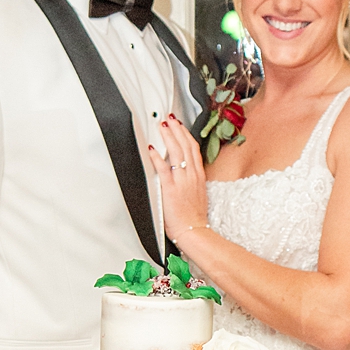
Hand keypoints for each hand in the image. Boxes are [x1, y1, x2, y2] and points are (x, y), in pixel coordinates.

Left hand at [144, 114, 210, 244]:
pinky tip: (151, 149)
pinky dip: (157, 157)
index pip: (193, 149)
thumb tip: (182, 172)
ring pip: (176, 153)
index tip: (180, 126)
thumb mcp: (198, 194)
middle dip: (177, 130)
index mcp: (198, 176)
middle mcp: (191, 175)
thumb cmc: (194, 216)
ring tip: (162, 126)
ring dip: (168, 137)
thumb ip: (191, 180)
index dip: (186, 135)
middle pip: (185, 146)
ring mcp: (182, 181)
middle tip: (169, 119)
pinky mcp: (171, 189)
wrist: (194, 230)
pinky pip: (163, 169)